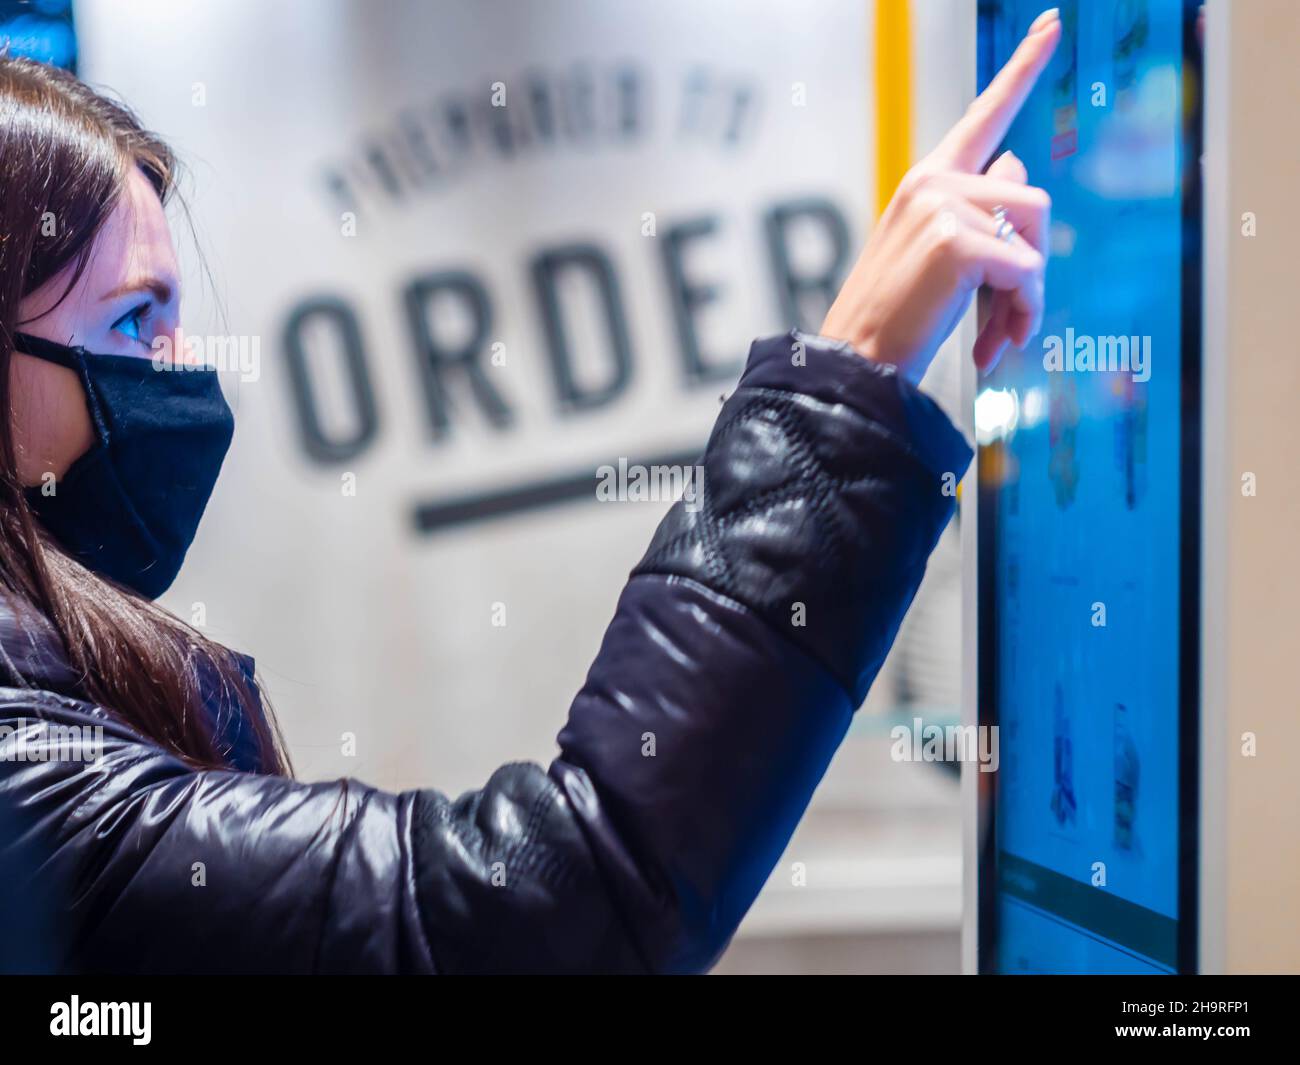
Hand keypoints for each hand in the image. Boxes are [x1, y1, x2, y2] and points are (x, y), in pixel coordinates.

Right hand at [820, 6, 1060, 381]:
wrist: (857, 362)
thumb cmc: (895, 318)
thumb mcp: (935, 253)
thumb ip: (978, 208)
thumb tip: (1017, 166)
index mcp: (927, 181)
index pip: (985, 116)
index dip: (1023, 68)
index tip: (1053, 24)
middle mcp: (934, 182)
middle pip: (1032, 200)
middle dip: (1030, 265)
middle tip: (1004, 322)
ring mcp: (943, 206)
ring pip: (1035, 234)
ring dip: (1029, 293)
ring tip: (998, 333)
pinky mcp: (957, 241)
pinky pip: (1027, 272)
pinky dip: (1022, 313)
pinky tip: (995, 342)